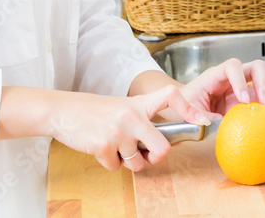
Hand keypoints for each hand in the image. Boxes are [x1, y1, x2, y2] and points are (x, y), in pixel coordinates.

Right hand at [44, 85, 211, 172]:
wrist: (63, 111)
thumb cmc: (95, 110)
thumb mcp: (122, 106)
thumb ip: (142, 119)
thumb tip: (162, 142)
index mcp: (139, 103)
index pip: (171, 96)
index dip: (189, 109)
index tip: (201, 121)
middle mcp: (131, 116)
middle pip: (162, 147)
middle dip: (156, 157)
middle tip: (147, 153)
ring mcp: (118, 132)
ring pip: (137, 163)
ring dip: (127, 161)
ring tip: (115, 145)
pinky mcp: (103, 146)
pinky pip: (116, 167)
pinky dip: (109, 163)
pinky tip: (100, 148)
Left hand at [179, 58, 264, 118]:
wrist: (181, 106)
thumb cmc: (184, 102)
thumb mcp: (184, 109)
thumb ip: (198, 115)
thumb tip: (216, 123)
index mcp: (215, 76)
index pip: (232, 66)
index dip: (240, 80)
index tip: (243, 100)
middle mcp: (230, 78)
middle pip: (254, 67)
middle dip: (263, 83)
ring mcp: (240, 88)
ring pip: (262, 81)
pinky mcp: (244, 100)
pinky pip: (260, 98)